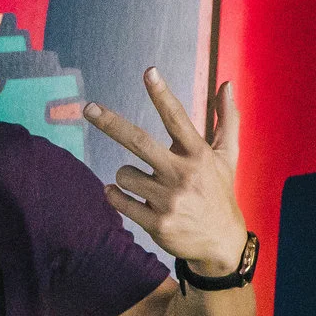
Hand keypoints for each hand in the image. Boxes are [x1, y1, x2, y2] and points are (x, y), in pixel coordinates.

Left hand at [87, 71, 245, 277]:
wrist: (222, 243)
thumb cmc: (219, 192)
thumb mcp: (228, 156)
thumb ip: (226, 119)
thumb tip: (227, 82)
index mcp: (199, 154)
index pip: (177, 118)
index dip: (162, 94)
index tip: (148, 71)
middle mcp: (184, 174)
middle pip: (138, 141)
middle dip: (110, 122)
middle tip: (88, 108)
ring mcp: (168, 199)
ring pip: (124, 174)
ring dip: (126, 175)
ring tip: (147, 185)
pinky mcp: (156, 222)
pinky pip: (118, 200)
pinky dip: (114, 194)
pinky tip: (121, 194)